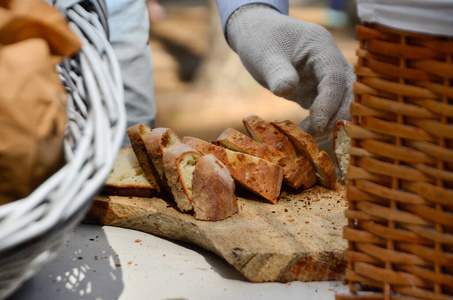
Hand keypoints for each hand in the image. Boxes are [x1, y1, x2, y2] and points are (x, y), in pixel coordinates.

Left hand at [226, 4, 354, 137]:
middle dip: (337, 117)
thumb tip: (287, 90)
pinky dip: (320, 124)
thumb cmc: (261, 42)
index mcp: (322, 47)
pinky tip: (304, 135)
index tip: (318, 125)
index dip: (329, 102)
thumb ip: (277, 72)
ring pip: (342, 104)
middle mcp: (332, 62)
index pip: (335, 77)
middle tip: (316, 136)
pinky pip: (328, 111)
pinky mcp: (320, 92)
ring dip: (331, 123)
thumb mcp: (264, 55)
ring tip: (308, 138)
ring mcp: (328, 78)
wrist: (259, 37)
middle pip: (348, 92)